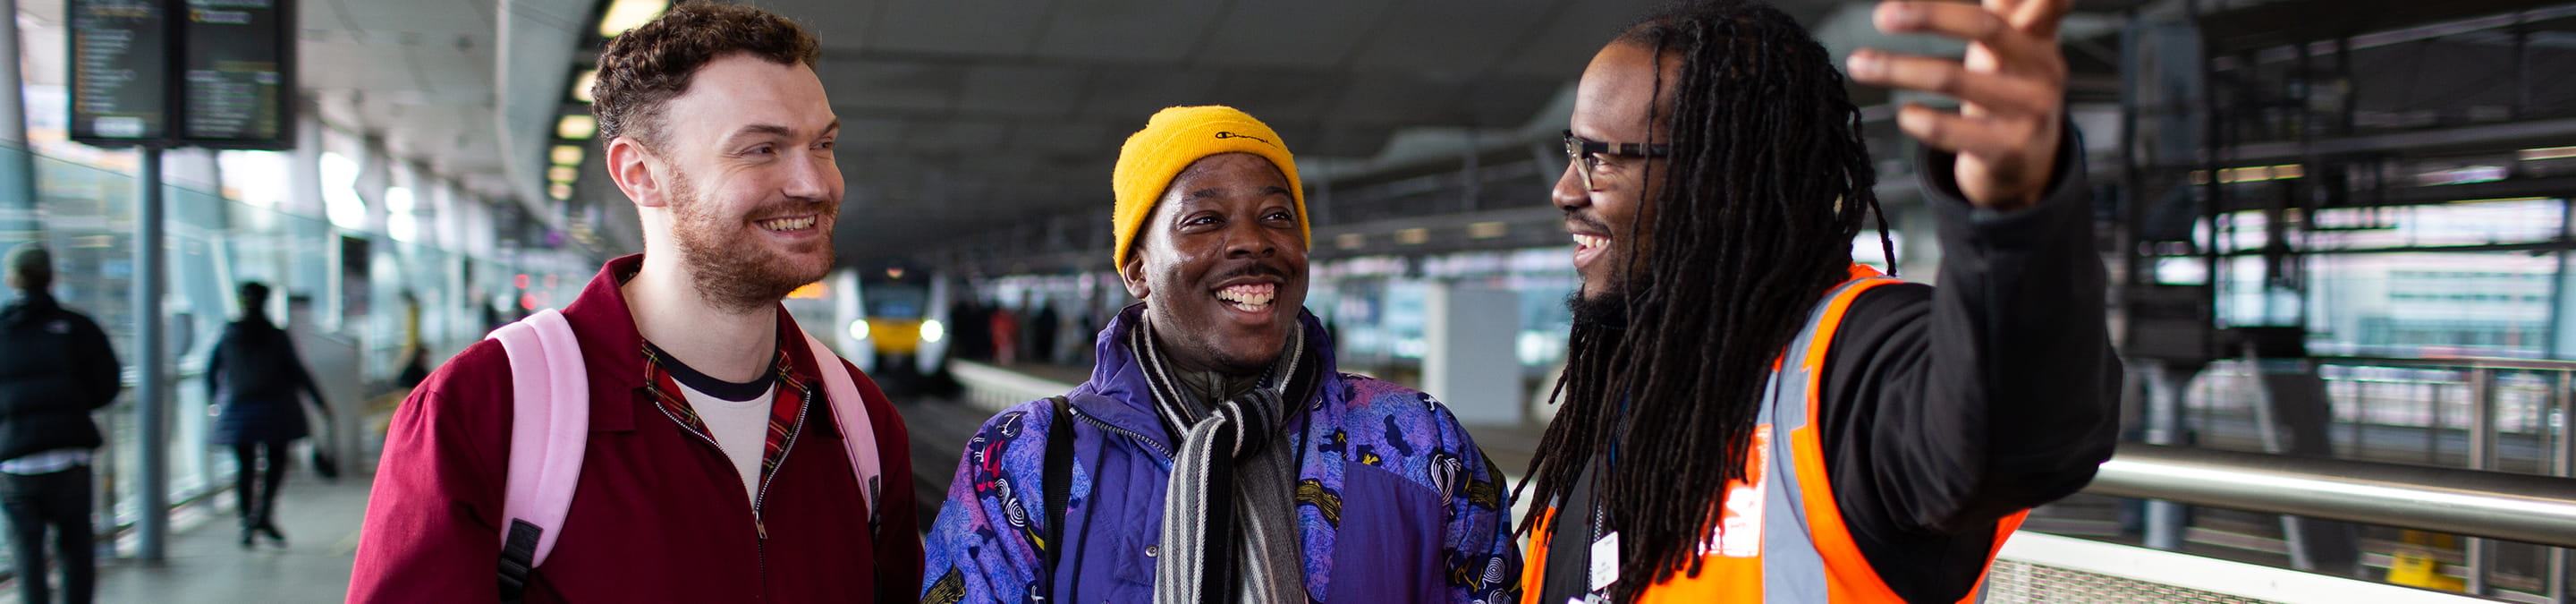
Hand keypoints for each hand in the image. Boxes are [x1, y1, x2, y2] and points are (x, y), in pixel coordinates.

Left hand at [1845, 0, 2070, 209]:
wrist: (2031, 161)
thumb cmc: (2011, 89)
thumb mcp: (2016, 47)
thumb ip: (2005, 8)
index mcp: (2037, 38)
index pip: (2031, 4)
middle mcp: (2040, 70)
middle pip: (1985, 28)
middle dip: (1929, 16)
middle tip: (1883, 15)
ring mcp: (2027, 111)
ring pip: (1952, 79)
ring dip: (1897, 69)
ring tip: (1859, 63)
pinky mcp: (2005, 148)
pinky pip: (1948, 130)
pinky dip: (1917, 119)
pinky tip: (1904, 114)